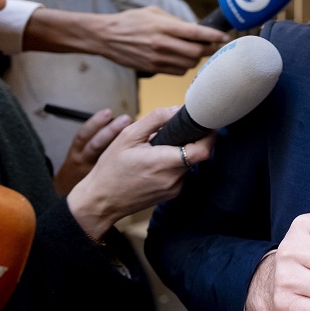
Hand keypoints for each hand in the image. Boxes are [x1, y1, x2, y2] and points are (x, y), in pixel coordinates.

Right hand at [30, 5, 229, 73]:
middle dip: (209, 50)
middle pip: (196, 53)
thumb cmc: (131, 21)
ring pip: (189, 65)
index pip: (196, 32)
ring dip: (197, 60)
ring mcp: (157, 58)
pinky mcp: (152, 68)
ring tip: (196, 52)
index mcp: (164, 26)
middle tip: (214, 46)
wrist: (105, 37)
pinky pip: (178, 72)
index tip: (227, 38)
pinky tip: (181, 59)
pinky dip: (185, 67)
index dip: (214, 36)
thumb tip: (197, 29)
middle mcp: (162, 43)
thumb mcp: (154, 12)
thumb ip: (177, 22)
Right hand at [66, 106, 212, 239]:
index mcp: (164, 162)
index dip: (209, 135)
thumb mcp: (128, 136)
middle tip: (176, 131)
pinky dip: (175, 163)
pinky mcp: (173, 193)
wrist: (101, 201)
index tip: (205, 123)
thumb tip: (178, 109)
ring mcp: (175, 188)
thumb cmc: (111, 168)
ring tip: (159, 148)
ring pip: (190, 162)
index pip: (203, 149)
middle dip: (191, 139)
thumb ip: (156, 119)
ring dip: (181, 151)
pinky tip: (157, 161)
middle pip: (198, 154)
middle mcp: (174, 178)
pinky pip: (182, 172)